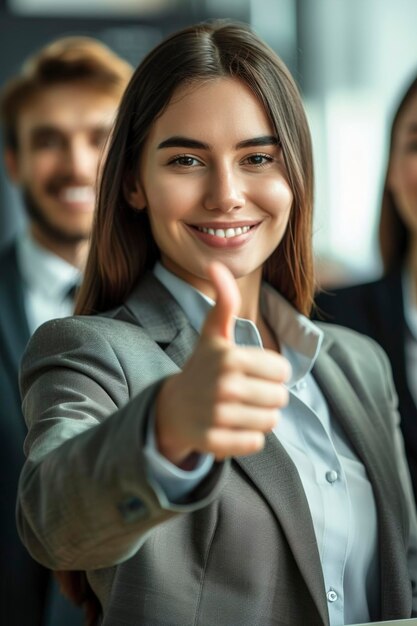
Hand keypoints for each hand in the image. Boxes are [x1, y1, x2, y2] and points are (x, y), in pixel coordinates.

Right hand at [155, 262, 290, 465]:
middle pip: (280, 397)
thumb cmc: (201, 367)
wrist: (171, 409)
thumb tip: (216, 265)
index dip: (271, 371)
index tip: (250, 371)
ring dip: (260, 417)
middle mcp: (224, 386)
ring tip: (238, 409)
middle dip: (268, 396)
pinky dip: (248, 437)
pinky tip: (230, 426)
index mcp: (230, 357)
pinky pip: (256, 443)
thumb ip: (223, 302)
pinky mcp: (215, 442)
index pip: (282, 370)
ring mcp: (218, 416)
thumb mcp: (213, 334)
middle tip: (244, 392)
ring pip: (271, 421)